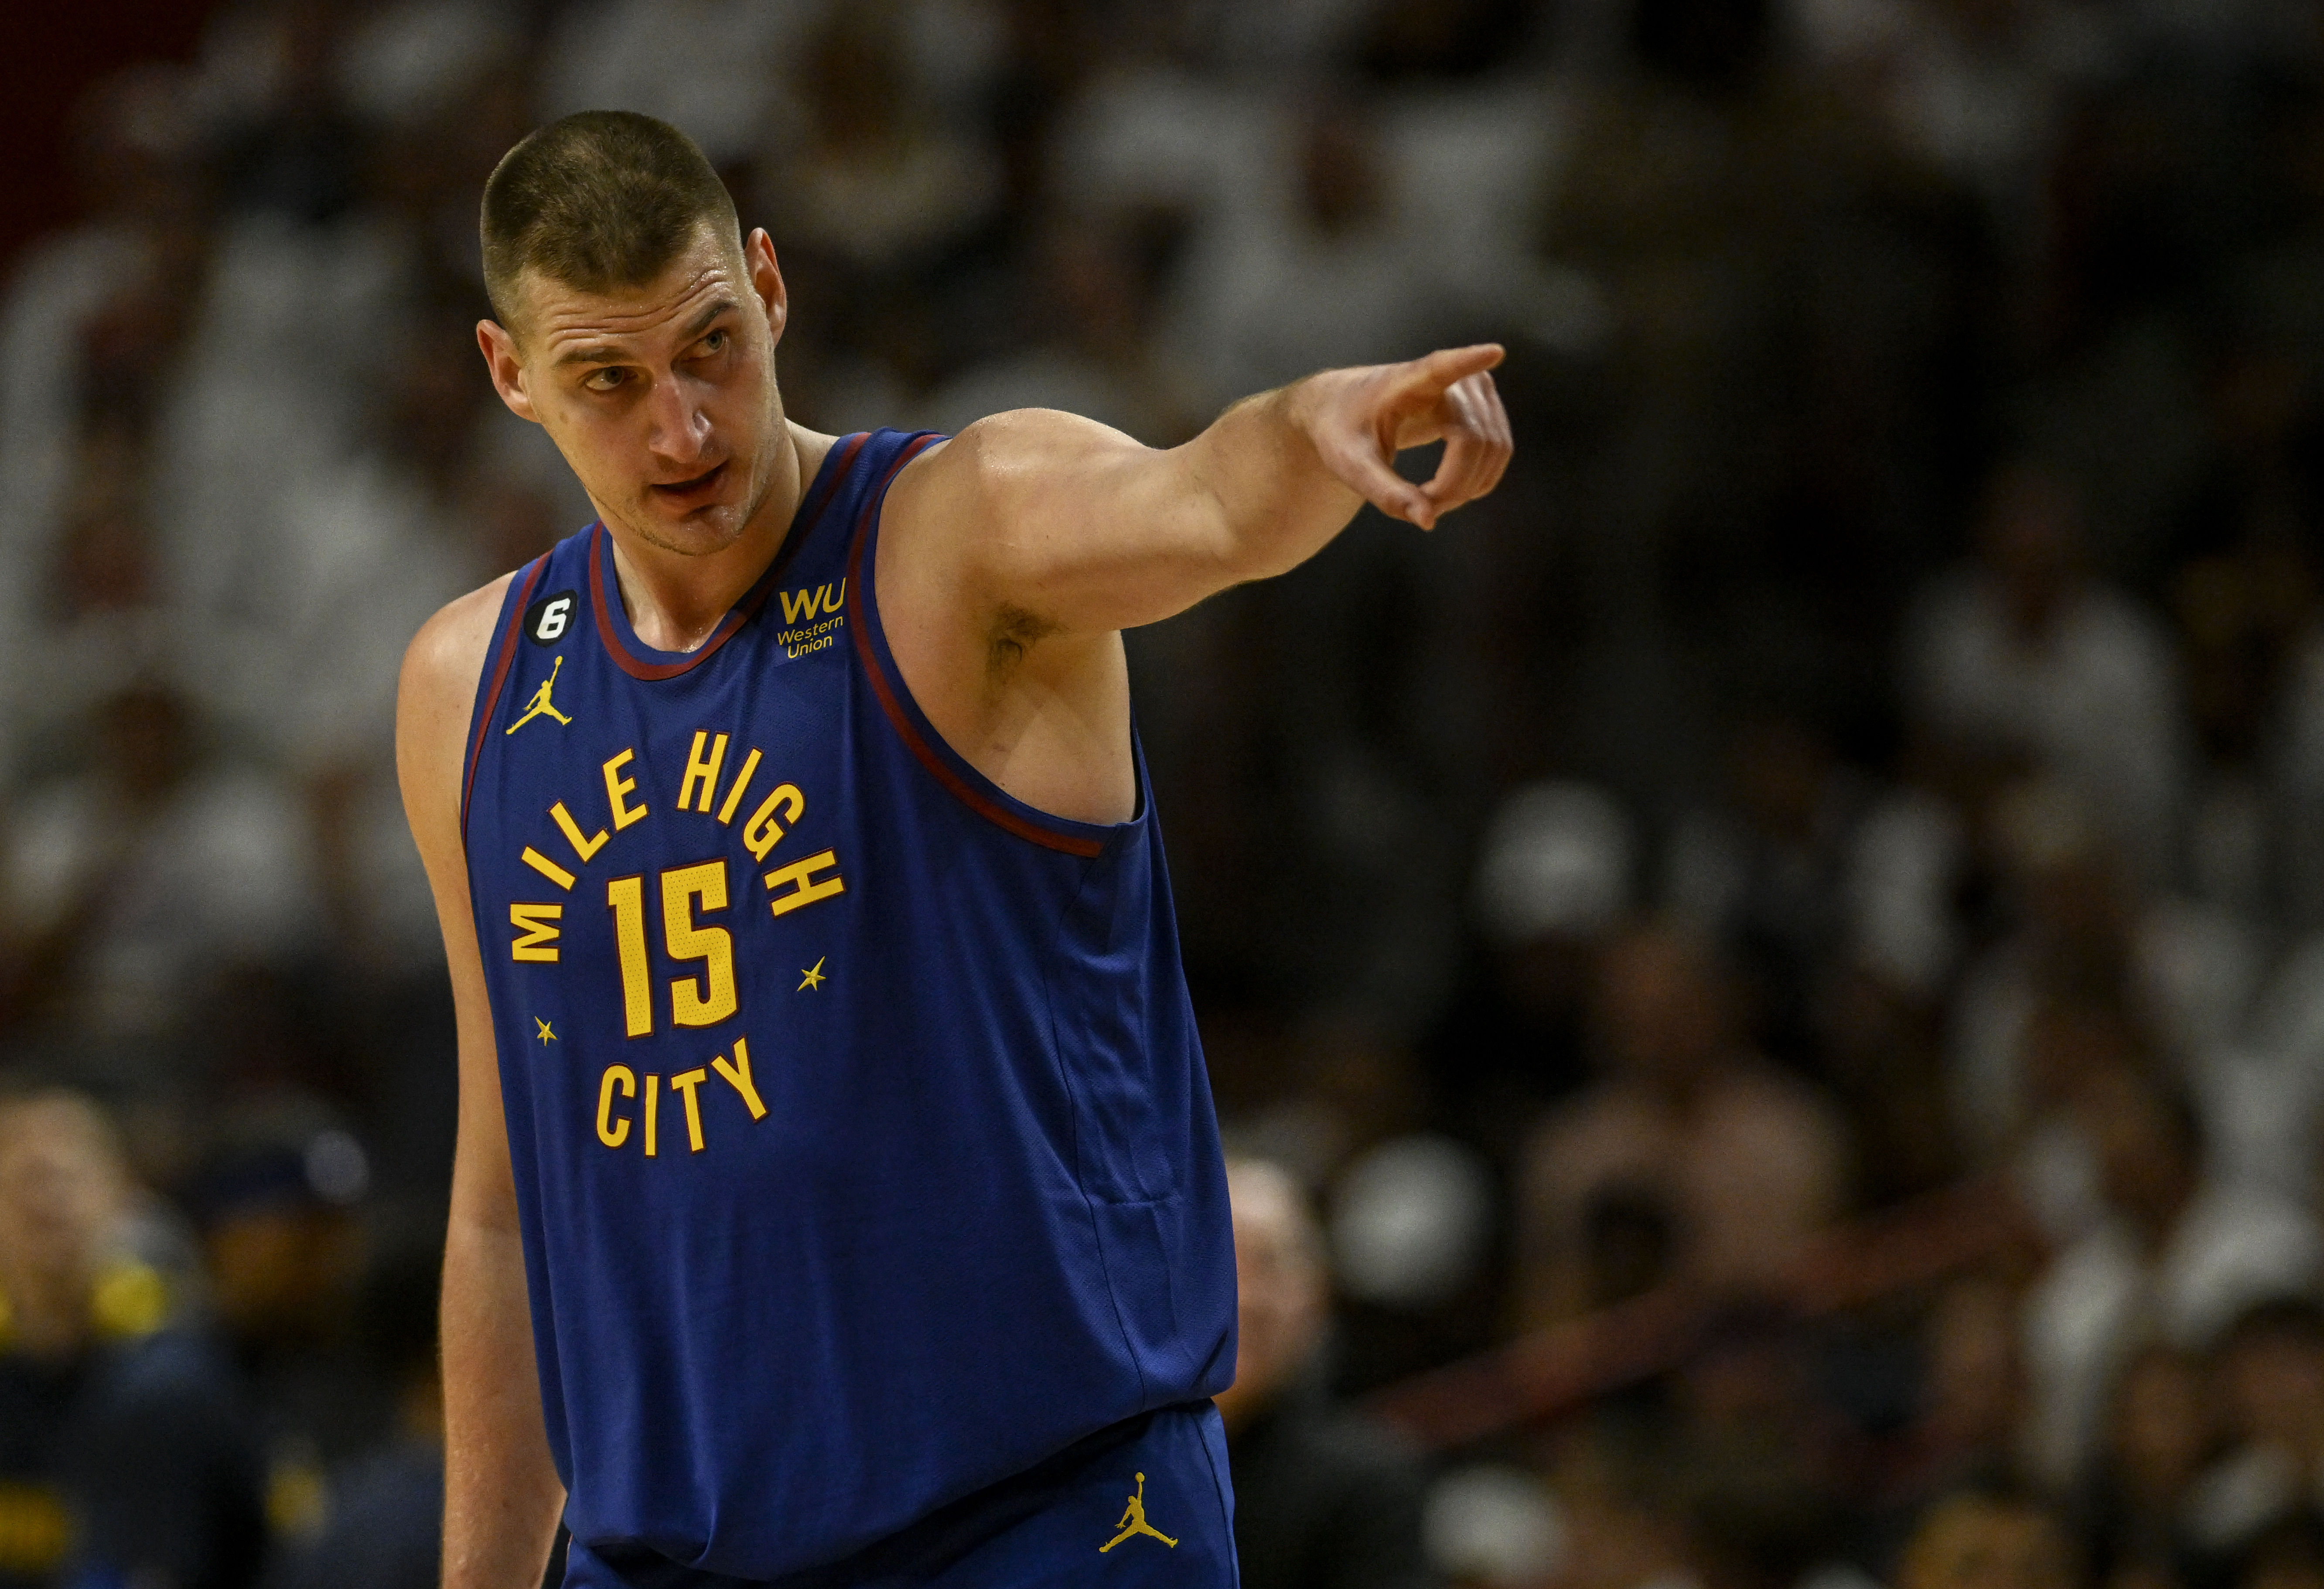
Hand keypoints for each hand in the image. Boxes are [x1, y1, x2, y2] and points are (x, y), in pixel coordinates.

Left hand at [1295, 344, 1511, 530]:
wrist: (1347, 410)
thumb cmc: (1345, 432)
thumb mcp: (1353, 466)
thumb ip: (1387, 493)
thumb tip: (1428, 521)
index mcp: (1411, 380)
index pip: (1444, 368)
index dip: (1470, 362)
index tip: (1493, 352)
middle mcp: (1452, 378)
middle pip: (1476, 441)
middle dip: (1455, 487)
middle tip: (1420, 509)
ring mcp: (1475, 389)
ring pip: (1495, 449)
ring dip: (1467, 488)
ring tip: (1427, 500)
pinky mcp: (1485, 405)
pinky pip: (1498, 450)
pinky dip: (1476, 481)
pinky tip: (1445, 489)